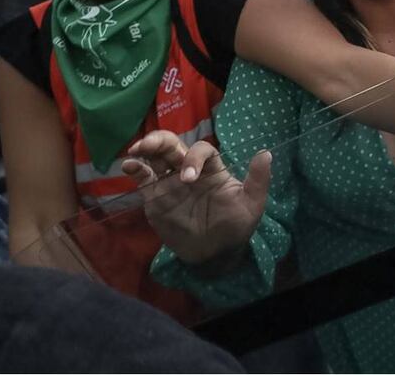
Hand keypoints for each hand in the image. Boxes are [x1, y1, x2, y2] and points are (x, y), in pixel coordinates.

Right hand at [121, 131, 271, 264]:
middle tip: (148, 144)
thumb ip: (258, 180)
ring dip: (145, 148)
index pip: (201, 150)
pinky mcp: (155, 197)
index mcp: (212, 169)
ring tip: (136, 150)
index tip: (189, 178)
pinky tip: (129, 166)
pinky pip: (144, 178)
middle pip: (174, 146)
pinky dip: (135, 169)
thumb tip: (266, 153)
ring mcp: (171, 182)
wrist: (215, 254)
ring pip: (156, 157)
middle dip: (161, 140)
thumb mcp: (251, 204)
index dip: (194, 157)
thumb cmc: (235, 226)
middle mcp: (190, 170)